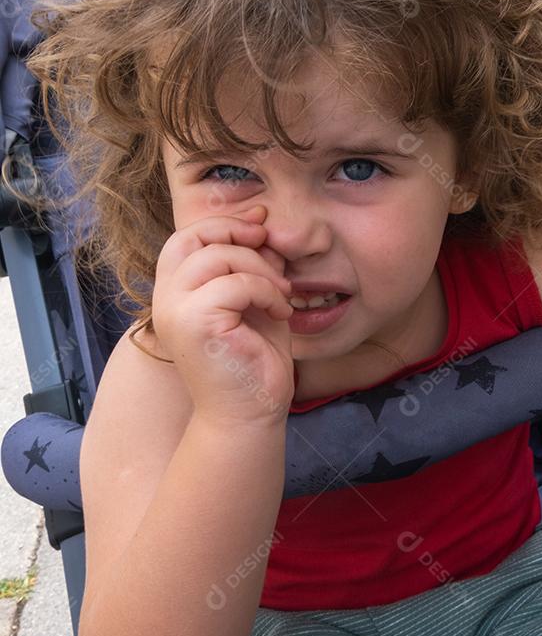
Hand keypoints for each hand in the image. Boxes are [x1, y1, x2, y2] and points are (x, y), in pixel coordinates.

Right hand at [152, 204, 294, 425]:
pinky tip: (280, 312)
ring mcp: (175, 311)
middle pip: (192, 237)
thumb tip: (263, 227)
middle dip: (236, 233)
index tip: (261, 222)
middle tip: (270, 246)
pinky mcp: (194, 323)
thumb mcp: (257, 301)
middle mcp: (166, 299)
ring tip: (282, 295)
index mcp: (176, 293)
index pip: (187, 237)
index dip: (224, 223)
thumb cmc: (254, 361)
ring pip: (217, 257)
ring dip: (260, 269)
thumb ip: (253, 267)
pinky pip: (235, 284)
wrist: (249, 413)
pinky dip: (266, 291)